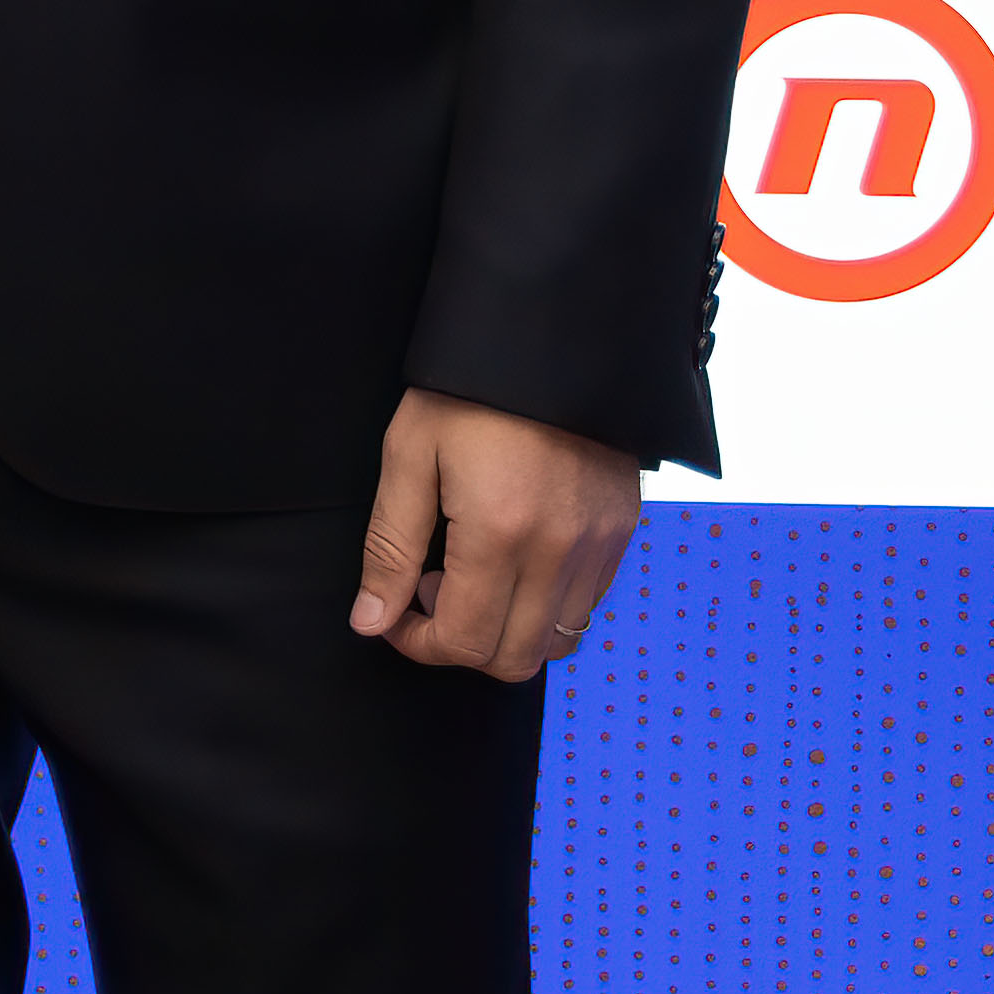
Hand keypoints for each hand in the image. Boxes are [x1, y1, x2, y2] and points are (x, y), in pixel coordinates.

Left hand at [349, 388, 640, 682]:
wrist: (550, 335)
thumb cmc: (468, 388)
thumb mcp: (409, 454)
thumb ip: (391, 547)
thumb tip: (372, 621)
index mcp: (500, 532)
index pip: (465, 641)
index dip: (418, 645)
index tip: (392, 617)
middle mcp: (559, 551)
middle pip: (514, 659)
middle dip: (460, 645)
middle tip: (429, 591)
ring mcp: (598, 544)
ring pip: (556, 642)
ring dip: (506, 631)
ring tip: (471, 572)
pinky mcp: (621, 531)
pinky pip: (586, 606)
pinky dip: (545, 607)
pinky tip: (513, 560)